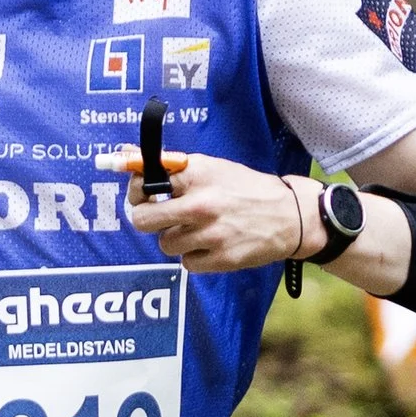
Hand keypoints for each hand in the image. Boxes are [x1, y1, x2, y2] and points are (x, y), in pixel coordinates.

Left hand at [113, 151, 312, 274]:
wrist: (290, 216)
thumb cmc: (247, 189)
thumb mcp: (213, 168)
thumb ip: (173, 167)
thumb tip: (124, 153)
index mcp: (197, 174)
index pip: (145, 182)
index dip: (137, 191)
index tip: (144, 195)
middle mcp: (201, 204)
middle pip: (142, 220)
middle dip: (147, 219)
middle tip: (162, 218)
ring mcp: (210, 234)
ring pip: (165, 244)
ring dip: (177, 239)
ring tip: (198, 230)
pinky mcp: (220, 259)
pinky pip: (187, 263)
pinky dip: (195, 256)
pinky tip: (212, 245)